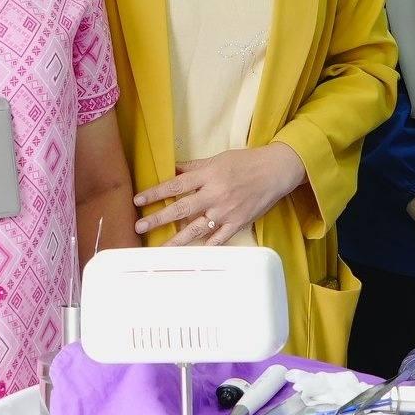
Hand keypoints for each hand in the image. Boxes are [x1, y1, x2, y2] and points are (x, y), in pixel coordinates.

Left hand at [135, 143, 306, 245]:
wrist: (276, 171)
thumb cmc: (247, 162)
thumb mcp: (218, 159)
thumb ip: (195, 167)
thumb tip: (172, 170)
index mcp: (209, 175)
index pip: (176, 185)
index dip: (155, 193)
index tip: (138, 200)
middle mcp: (215, 194)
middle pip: (181, 208)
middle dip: (158, 218)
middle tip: (139, 227)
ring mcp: (226, 211)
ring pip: (196, 228)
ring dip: (176, 240)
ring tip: (160, 249)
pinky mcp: (237, 223)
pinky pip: (219, 239)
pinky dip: (206, 247)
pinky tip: (192, 255)